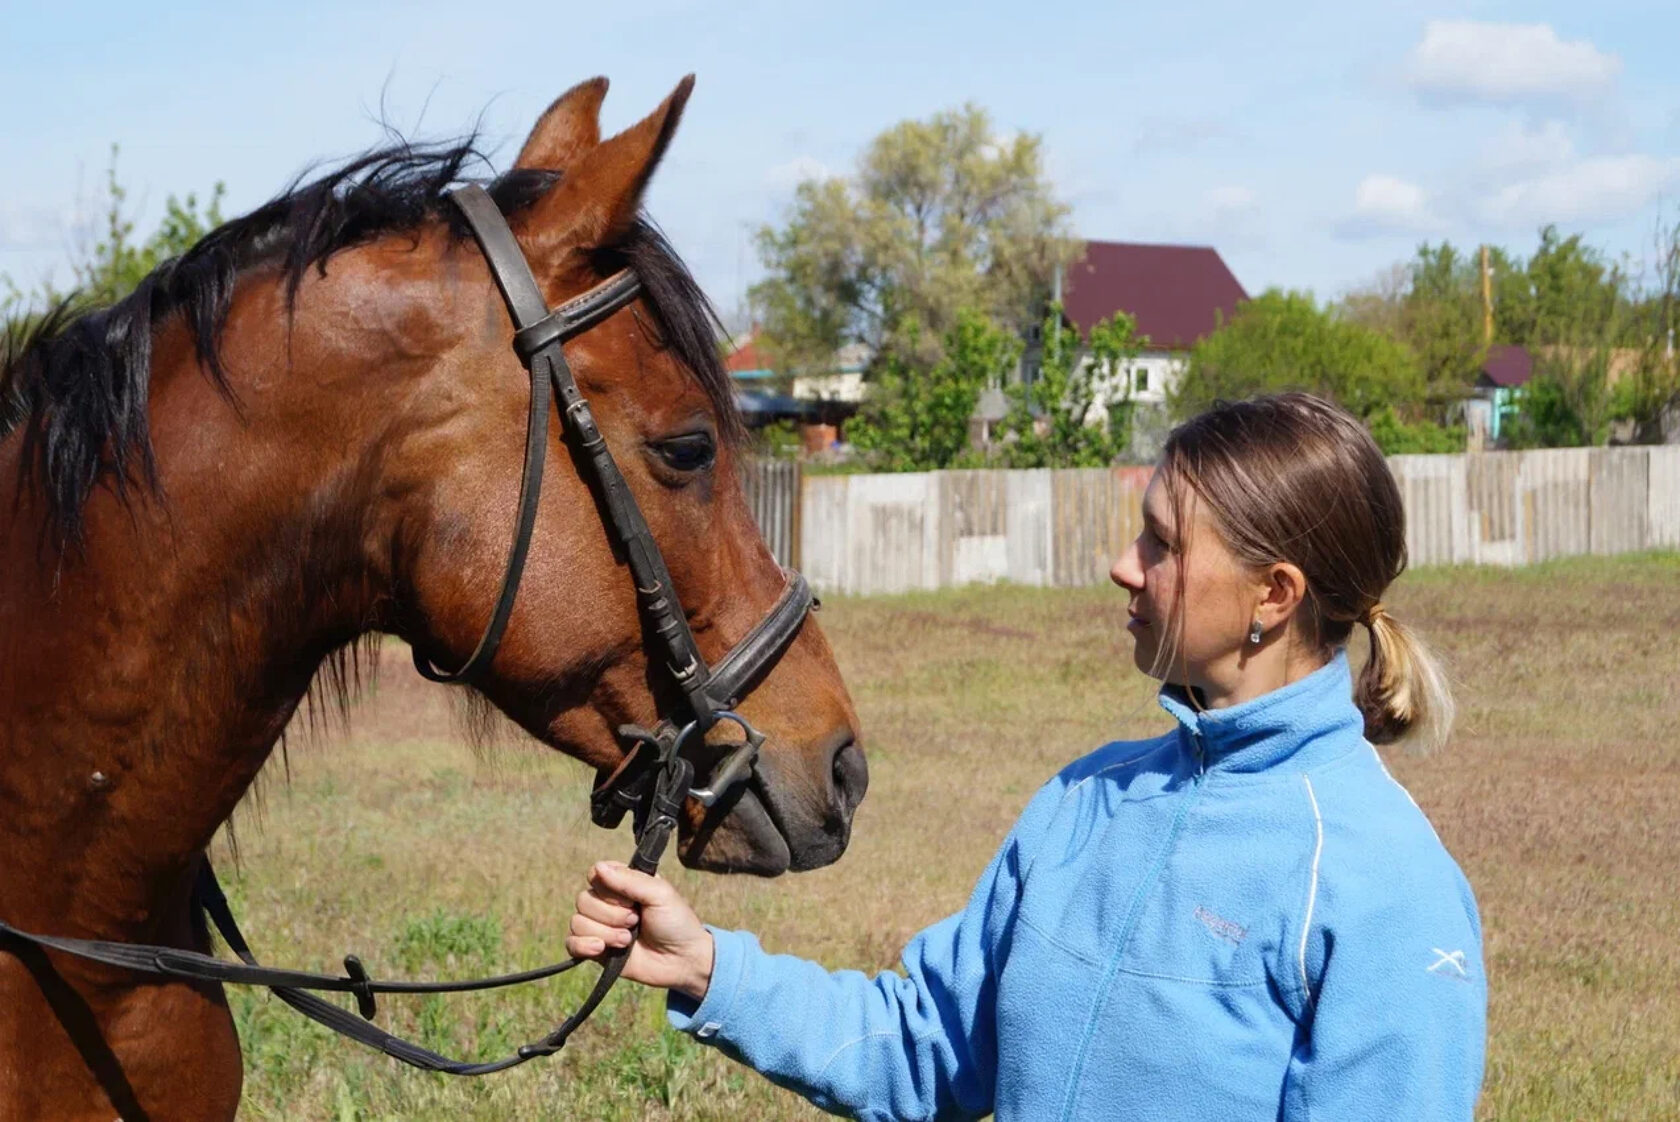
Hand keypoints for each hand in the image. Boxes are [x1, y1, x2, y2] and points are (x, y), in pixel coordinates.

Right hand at [566, 861, 713, 1000]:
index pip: (595, 873)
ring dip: (605, 933)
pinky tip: (601, 949)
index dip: (608, 888)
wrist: (682, 961)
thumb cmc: (676, 923)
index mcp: (623, 884)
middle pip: (583, 900)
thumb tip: (598, 868)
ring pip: (577, 922)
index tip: (629, 899)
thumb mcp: (660, 894)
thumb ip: (630, 880)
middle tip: (635, 922)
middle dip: (611, 915)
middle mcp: (608, 903)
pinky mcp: (596, 950)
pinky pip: (571, 944)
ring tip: (628, 941)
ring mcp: (600, 927)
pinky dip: (583, 946)